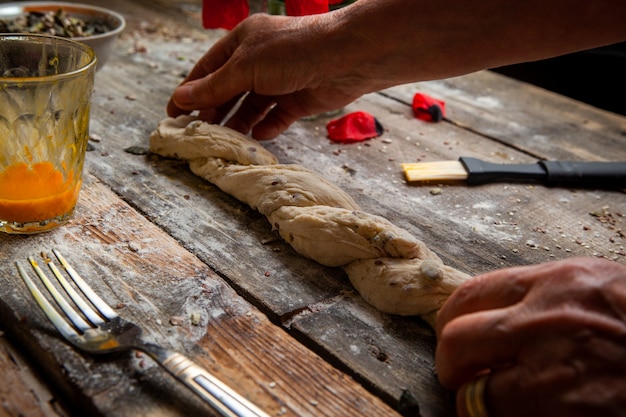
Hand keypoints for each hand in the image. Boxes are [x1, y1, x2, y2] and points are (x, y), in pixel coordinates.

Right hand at [167, 13, 369, 139]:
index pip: (209, 68)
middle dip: (213, 110)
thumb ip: (214, 87)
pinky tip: (257, 137)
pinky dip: (266, 127)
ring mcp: (280, 80)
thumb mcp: (245, 68)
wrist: (346, 58)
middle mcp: (261, 60)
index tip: (174, 114)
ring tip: (224, 141)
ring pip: (252, 106)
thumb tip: (180, 99)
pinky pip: (277, 117)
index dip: (191, 90)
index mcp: (243, 41)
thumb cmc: (293, 51)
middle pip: (229, 89)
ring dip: (238, 122)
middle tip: (198, 133)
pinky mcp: (299, 99)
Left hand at [435, 257, 625, 416]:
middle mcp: (549, 318)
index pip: (470, 294)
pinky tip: (514, 415)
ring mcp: (558, 368)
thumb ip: (547, 295)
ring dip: (471, 399)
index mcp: (558, 281)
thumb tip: (498, 315)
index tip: (451, 334)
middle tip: (456, 374)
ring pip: (476, 390)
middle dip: (449, 361)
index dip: (450, 320)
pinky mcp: (568, 410)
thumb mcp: (600, 288)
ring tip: (480, 400)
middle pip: (457, 339)